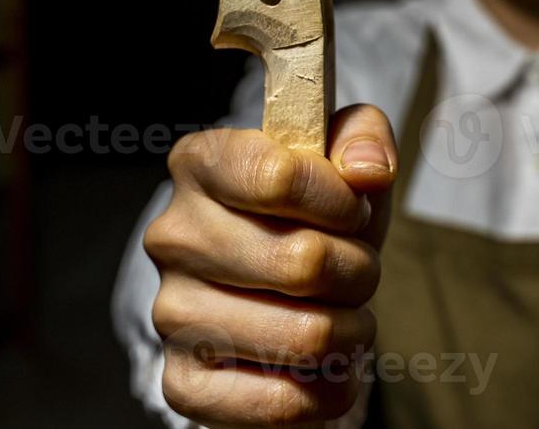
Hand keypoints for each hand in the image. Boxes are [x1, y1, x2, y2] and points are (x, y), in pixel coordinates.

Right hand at [144, 105, 397, 425]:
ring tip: (343, 316)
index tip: (354, 208)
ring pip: (306, 335)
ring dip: (351, 331)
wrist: (283, 290)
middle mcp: (173, 237)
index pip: (279, 176)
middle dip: (358, 271)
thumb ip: (362, 136)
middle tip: (356, 271)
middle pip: (304, 262)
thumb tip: (366, 172)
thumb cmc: (315, 213)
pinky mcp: (182, 382)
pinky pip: (279, 402)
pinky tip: (325, 366)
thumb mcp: (344, 156)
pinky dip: (325, 389)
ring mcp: (171, 312)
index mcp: (200, 164)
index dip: (341, 200)